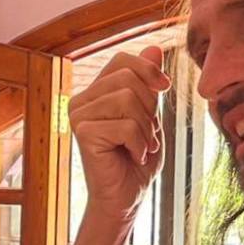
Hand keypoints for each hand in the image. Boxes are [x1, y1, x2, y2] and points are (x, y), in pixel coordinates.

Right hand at [68, 46, 171, 221]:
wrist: (126, 197)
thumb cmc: (138, 158)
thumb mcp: (150, 115)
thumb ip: (149, 84)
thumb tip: (155, 47)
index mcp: (96, 92)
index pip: (123, 60)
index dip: (148, 70)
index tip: (165, 88)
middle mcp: (81, 100)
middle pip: (129, 79)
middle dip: (150, 108)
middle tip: (146, 134)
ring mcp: (78, 115)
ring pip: (129, 100)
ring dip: (146, 129)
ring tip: (140, 146)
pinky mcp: (83, 133)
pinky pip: (126, 125)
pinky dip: (140, 143)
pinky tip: (134, 156)